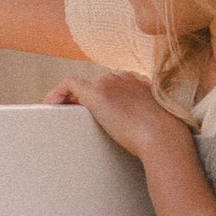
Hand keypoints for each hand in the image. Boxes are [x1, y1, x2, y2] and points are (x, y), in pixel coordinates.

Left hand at [44, 71, 190, 163]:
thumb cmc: (165, 139)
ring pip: (82, 86)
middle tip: (71, 115)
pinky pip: (69, 84)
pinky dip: (58, 92)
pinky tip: (50, 105)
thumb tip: (141, 136)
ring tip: (60, 114)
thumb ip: (146, 121)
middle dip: (82, 99)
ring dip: (69, 100)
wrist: (163, 138)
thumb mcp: (157, 124)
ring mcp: (109, 84)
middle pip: (95, 84)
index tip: (95, 113)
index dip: (99, 97)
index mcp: (138, 82)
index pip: (112, 83)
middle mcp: (122, 77)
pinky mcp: (98, 94)